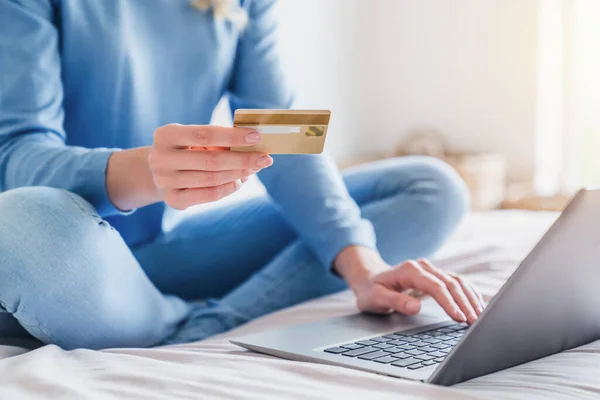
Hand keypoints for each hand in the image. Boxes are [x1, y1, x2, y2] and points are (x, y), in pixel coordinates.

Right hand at [148, 123, 272, 209]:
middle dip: (243, 159)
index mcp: (166, 135)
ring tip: (254, 168)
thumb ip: (218, 141)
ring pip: (213, 179)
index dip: (233, 136)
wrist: (159, 170)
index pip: (205, 134)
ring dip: (239, 174)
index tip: (257, 136)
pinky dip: (229, 187)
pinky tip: (240, 180)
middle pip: (211, 160)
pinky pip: (210, 195)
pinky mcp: (173, 199)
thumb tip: (252, 148)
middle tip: (265, 158)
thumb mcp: (194, 138)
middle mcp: (161, 158)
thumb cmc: (185, 149)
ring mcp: (165, 181)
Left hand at [335, 247, 484, 324]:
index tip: (459, 318)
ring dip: (470, 298)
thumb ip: (395, 302)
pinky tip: (476, 305)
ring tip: (480, 316)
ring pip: (457, 281)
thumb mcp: (376, 298)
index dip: (449, 302)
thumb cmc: (371, 290)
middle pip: (450, 283)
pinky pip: (456, 282)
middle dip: (465, 303)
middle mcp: (423, 267)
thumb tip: (415, 307)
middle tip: (475, 322)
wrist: (369, 279)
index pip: (435, 286)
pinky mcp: (436, 276)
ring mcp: (430, 270)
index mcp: (410, 270)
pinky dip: (468, 293)